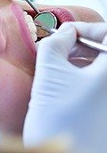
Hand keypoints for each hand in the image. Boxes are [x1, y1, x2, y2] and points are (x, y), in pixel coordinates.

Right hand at [23, 22, 106, 152]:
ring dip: (85, 60)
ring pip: (104, 69)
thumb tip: (65, 32)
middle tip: (62, 48)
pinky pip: (101, 86)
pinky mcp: (106, 111)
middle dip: (84, 45)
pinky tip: (68, 82)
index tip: (67, 33)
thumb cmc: (59, 124)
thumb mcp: (50, 73)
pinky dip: (87, 77)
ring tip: (60, 65)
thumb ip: (56, 44)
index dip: (86, 29)